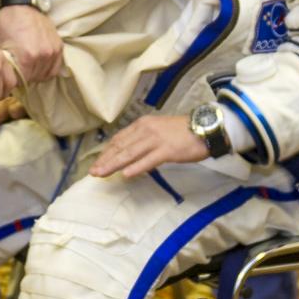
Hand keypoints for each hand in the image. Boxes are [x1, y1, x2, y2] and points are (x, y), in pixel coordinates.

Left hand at [0, 3, 62, 83]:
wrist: (22, 4)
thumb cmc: (8, 23)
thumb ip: (2, 64)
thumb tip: (0, 77)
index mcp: (26, 57)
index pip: (20, 81)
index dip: (13, 81)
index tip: (9, 76)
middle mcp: (42, 56)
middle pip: (32, 79)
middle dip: (23, 77)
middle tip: (17, 71)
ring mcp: (52, 51)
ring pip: (44, 75)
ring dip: (36, 74)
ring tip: (27, 67)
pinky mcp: (59, 47)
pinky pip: (55, 68)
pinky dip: (47, 70)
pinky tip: (38, 65)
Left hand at [90, 114, 209, 178]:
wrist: (205, 128)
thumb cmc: (182, 132)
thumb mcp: (158, 130)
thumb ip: (143, 139)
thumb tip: (128, 153)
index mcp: (142, 124)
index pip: (119, 139)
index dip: (106, 152)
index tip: (97, 162)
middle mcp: (146, 129)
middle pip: (121, 146)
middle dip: (105, 160)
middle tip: (93, 172)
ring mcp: (156, 139)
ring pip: (130, 153)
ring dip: (114, 164)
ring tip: (102, 173)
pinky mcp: (167, 150)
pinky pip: (149, 160)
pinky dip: (136, 167)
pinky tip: (126, 174)